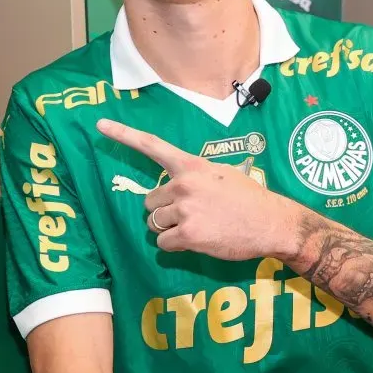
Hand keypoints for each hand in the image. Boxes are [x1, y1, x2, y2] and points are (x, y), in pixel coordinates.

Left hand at [97, 118, 299, 261]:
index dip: (123, 135)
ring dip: (168, 229)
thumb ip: (195, 175)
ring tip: (195, 227)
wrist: (271, 222)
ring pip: (154, 223)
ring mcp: (185, 209)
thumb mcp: (221, 172)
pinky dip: (174, 246)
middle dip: (163, 210)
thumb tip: (179, 183)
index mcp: (190, 165)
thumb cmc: (249, 197)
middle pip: (149, 201)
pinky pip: (163, 243)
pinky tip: (197, 240)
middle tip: (189, 214)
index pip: (151, 145)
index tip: (100, 126)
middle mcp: (183, 184)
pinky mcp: (189, 234)